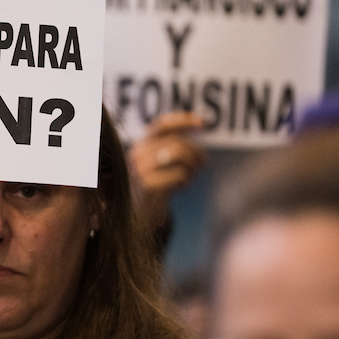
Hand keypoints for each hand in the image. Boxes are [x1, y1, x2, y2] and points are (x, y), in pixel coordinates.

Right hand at [128, 112, 204, 228]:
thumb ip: (170, 147)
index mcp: (140, 145)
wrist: (134, 218)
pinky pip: (180, 174)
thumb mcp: (157, 164)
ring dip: (192, 166)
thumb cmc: (152, 189)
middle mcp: (137, 154)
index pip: (162, 125)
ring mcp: (141, 170)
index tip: (203, 123)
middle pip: (177, 142)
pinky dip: (186, 180)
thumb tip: (198, 126)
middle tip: (203, 163)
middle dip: (196, 152)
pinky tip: (180, 187)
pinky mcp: (148, 185)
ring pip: (179, 154)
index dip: (183, 121)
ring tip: (190, 176)